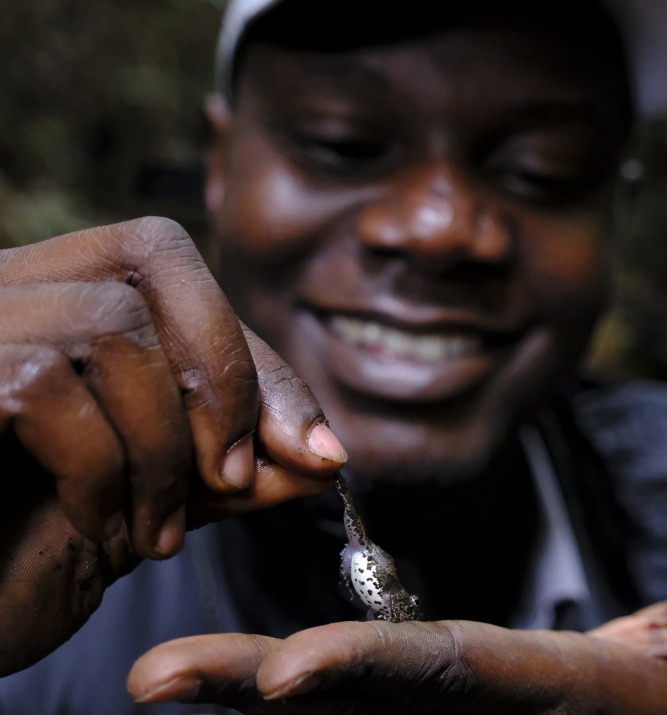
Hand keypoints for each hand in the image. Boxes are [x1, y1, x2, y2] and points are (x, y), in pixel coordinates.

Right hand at [0, 218, 346, 674]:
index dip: (256, 359)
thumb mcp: (150, 497)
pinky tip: (98, 528)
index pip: (180, 273)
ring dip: (163, 445)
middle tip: (237, 481)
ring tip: (154, 531)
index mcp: (61, 294)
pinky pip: (45, 387)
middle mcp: (7, 283)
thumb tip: (325, 455)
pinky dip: (99, 469)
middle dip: (225, 377)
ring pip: (112, 324)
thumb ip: (229, 466)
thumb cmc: (19, 558)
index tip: (318, 452)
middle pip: (155, 255)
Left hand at [127, 484, 666, 713]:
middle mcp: (466, 708)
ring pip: (327, 701)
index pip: (441, 676)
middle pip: (352, 694)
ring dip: (233, 688)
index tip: (283, 673)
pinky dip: (264, 690)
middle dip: (250, 689)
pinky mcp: (418, 704)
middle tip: (150, 680)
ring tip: (146, 679)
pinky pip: (339, 697)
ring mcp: (434, 714)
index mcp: (531, 686)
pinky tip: (203, 676)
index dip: (367, 672)